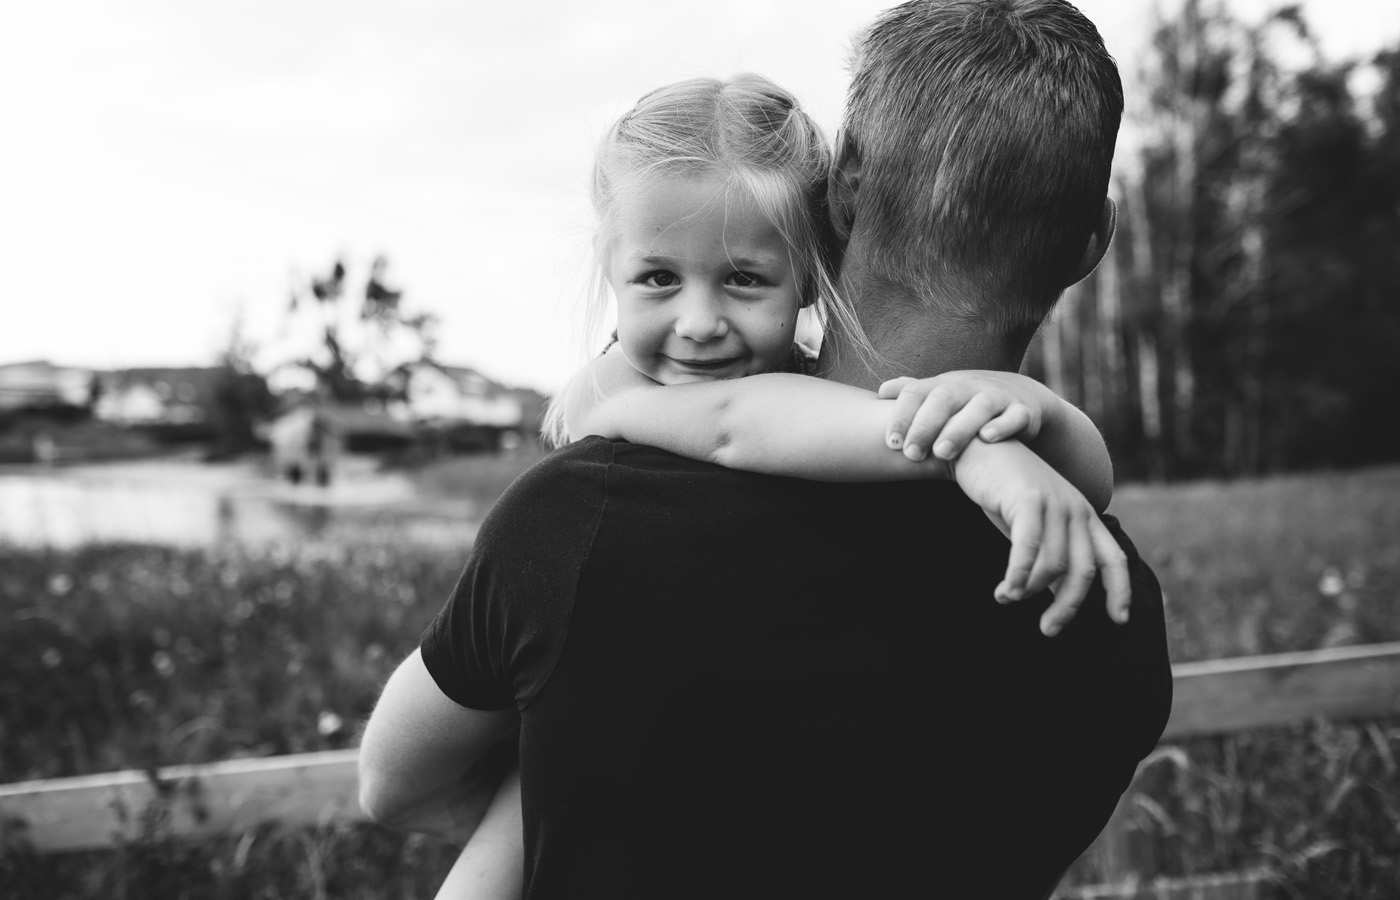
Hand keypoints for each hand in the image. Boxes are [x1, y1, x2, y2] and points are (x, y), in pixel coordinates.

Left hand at [878, 372, 1042, 463]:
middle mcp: (969, 387)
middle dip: (925, 426)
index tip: (891, 443)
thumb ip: (913, 394)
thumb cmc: (968, 402)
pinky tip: (987, 438)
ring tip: (942, 452)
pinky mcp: (1022, 411)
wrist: (1021, 397)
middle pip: (944, 399)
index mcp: (944, 385)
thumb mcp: (941, 395)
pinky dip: (1003, 426)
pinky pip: (1015, 416)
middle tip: (911, 454)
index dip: (902, 416)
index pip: (917, 393)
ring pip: (979, 407)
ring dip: (959, 428)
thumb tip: (881, 392)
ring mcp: (997, 396)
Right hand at [951, 440, 1130, 635]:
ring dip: (1029, 590)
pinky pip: (1028, 549)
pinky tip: (1005, 590)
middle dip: (1067, 607)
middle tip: (1048, 630)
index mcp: (1084, 516)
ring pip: (1053, 564)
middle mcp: (1076, 510)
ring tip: (1006, 597)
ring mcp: (1053, 503)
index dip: (1120, 591)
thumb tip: (1056, 594)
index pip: (1113, 558)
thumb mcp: (1035, 526)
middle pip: (1083, 571)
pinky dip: (1018, 575)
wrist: (979, 448)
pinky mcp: (1027, 500)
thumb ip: (1050, 553)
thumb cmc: (1004, 492)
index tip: (1118, 621)